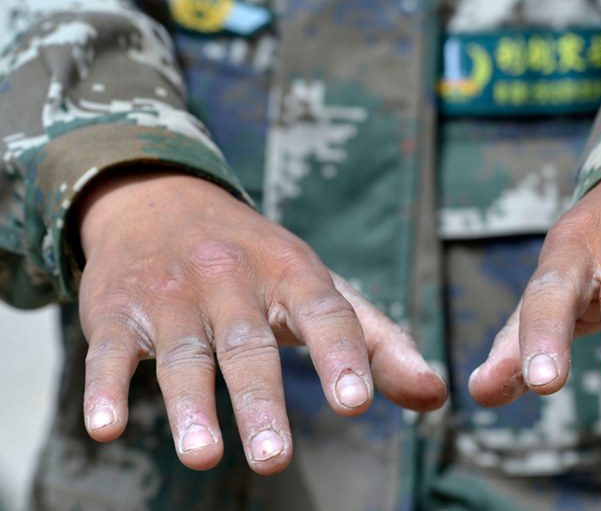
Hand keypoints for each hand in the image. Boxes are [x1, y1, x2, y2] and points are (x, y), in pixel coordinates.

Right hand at [76, 170, 445, 473]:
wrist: (160, 201)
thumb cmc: (258, 261)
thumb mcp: (320, 287)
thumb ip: (378, 342)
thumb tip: (436, 397)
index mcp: (291, 271)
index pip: (323, 312)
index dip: (341, 353)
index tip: (356, 401)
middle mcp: (232, 279)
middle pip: (247, 344)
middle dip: (260, 401)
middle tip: (275, 459)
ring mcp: (172, 295)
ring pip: (183, 353)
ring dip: (190, 405)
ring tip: (204, 457)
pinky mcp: (118, 311)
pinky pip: (107, 352)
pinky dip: (104, 389)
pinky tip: (105, 428)